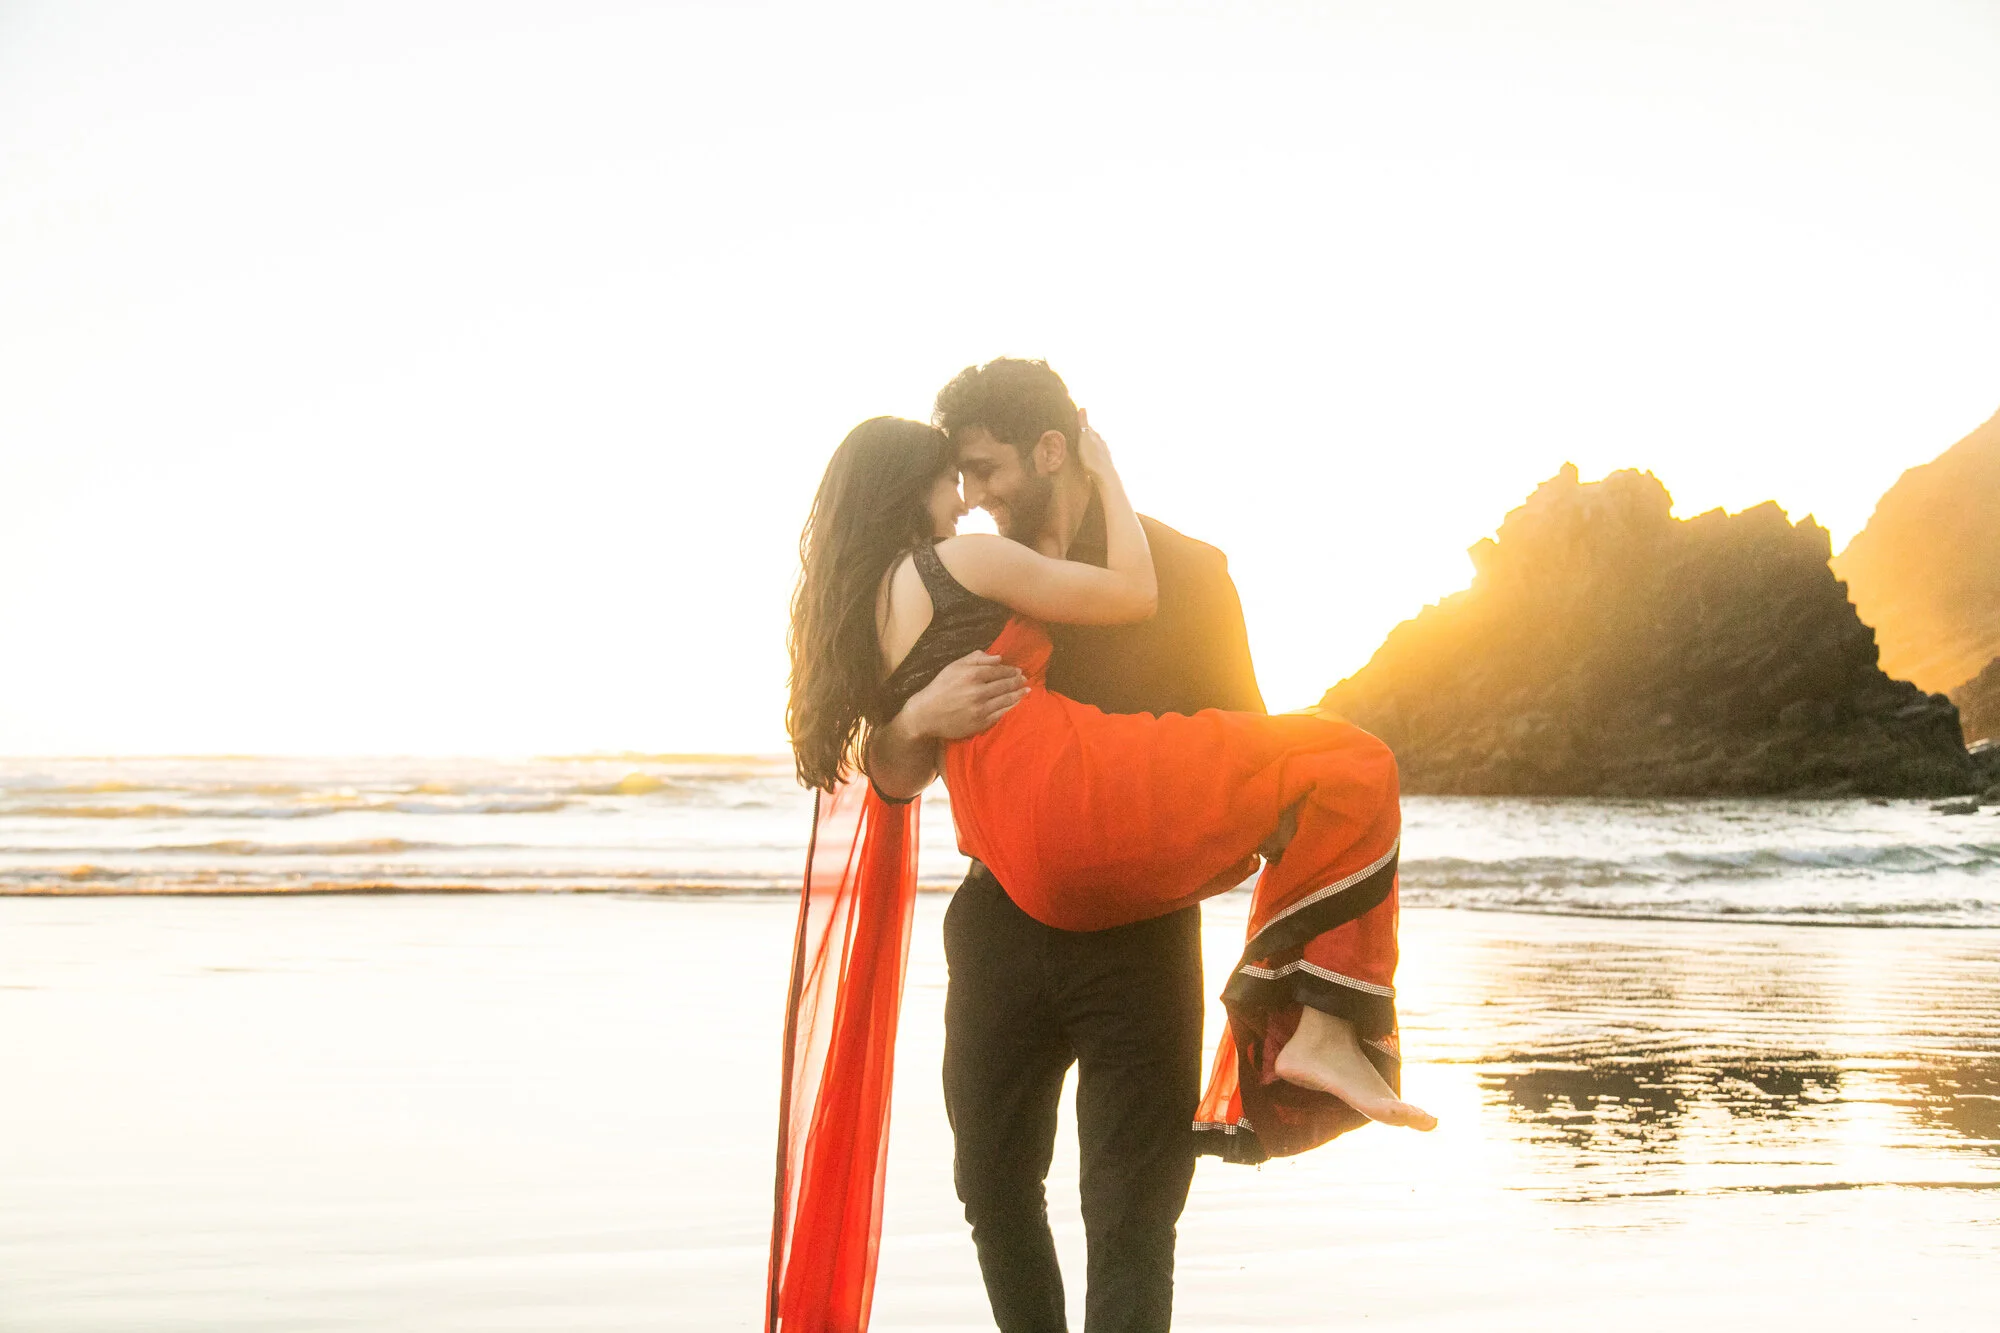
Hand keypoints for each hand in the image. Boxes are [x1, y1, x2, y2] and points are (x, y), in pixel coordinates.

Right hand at [907, 650, 1028, 739]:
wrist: (926, 714)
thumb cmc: (940, 688)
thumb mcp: (954, 667)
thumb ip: (976, 659)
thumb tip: (998, 657)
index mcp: (972, 675)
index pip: (998, 671)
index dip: (1010, 670)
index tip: (1018, 670)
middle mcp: (978, 691)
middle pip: (1005, 685)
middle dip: (1017, 681)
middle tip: (1025, 680)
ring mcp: (980, 709)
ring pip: (1005, 700)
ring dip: (1018, 694)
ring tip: (1026, 691)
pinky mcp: (980, 723)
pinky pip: (1000, 714)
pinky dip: (1010, 708)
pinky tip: (1016, 704)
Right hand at [1076, 408, 1114, 480]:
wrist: (1104, 475)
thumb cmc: (1092, 457)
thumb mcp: (1085, 438)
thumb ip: (1083, 423)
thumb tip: (1083, 407)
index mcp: (1096, 436)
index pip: (1087, 428)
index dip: (1080, 426)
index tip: (1073, 425)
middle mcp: (1102, 443)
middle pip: (1092, 437)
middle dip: (1085, 436)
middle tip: (1075, 436)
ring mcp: (1104, 453)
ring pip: (1095, 446)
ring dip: (1089, 446)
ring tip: (1081, 448)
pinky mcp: (1104, 463)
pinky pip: (1096, 456)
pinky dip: (1092, 455)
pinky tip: (1089, 459)